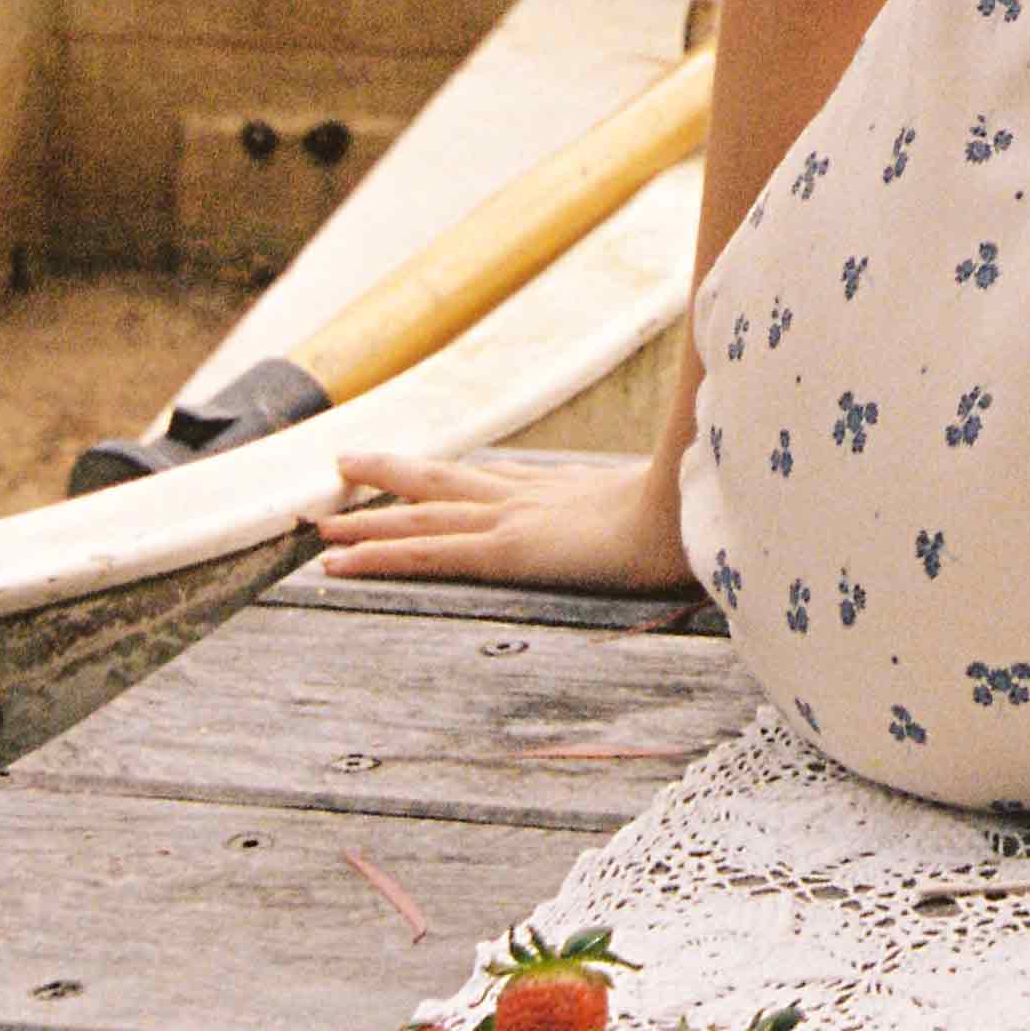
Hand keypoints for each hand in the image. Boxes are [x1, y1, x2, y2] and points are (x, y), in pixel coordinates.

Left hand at [312, 448, 700, 594]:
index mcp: (574, 491)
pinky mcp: (506, 551)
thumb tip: (704, 515)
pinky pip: (426, 557)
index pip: (500, 481)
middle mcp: (535, 498)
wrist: (704, 512)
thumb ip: (683, 508)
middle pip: (448, 484)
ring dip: (369, 519)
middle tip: (347, 467)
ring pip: (422, 518)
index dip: (459, 477)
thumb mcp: (692, 508)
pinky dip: (377, 557)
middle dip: (396, 477)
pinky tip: (336, 563)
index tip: (427, 473)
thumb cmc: (708, 515)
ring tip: (321, 518)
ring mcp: (516, 521)